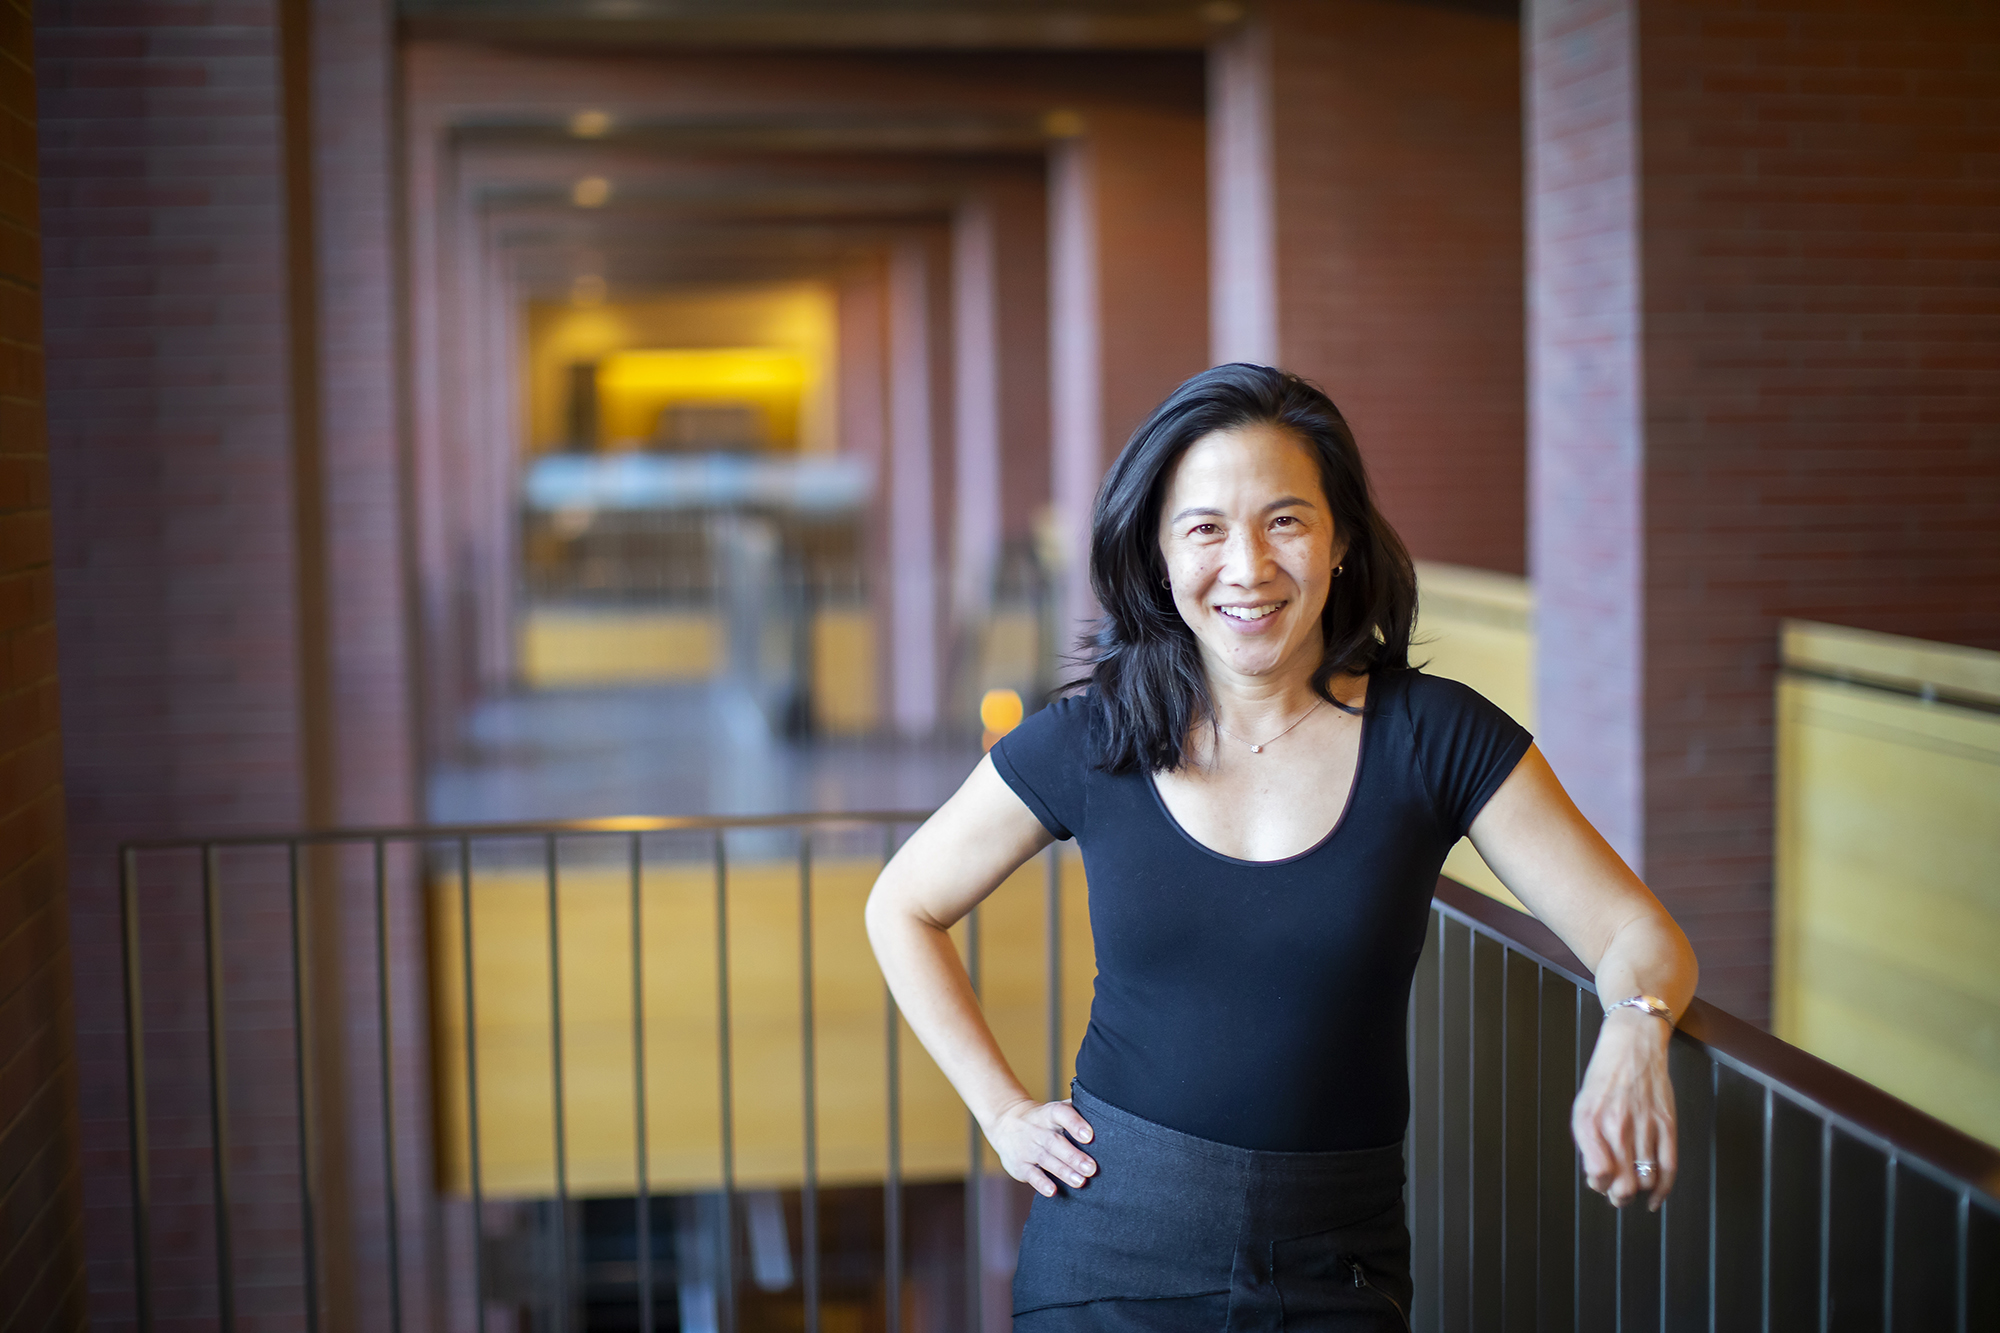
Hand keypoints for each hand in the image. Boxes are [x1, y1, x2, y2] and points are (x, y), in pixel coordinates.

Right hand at [984, 1097, 1096, 1197]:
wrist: (1005, 1122)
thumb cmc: (1043, 1119)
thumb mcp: (1055, 1109)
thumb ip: (1078, 1109)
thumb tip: (1108, 1109)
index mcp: (1049, 1114)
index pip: (1061, 1114)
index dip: (1075, 1124)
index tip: (1089, 1136)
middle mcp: (1038, 1130)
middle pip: (1055, 1142)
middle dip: (1073, 1156)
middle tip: (1092, 1168)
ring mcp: (1027, 1148)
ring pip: (1046, 1159)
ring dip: (1063, 1171)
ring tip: (1080, 1181)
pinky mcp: (1020, 1165)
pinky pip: (1030, 1174)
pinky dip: (1040, 1183)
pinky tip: (1052, 1191)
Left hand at [1572, 1010, 1677, 1210]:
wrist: (1632, 1046)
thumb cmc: (1604, 1078)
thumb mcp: (1583, 1106)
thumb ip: (1587, 1141)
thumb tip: (1598, 1176)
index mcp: (1591, 1121)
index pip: (1598, 1174)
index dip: (1599, 1184)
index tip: (1600, 1181)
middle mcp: (1618, 1125)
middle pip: (1624, 1184)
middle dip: (1619, 1197)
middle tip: (1617, 1195)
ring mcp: (1645, 1125)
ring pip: (1646, 1180)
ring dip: (1639, 1192)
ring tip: (1633, 1189)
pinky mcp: (1667, 1124)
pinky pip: (1670, 1167)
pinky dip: (1663, 1189)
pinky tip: (1655, 1196)